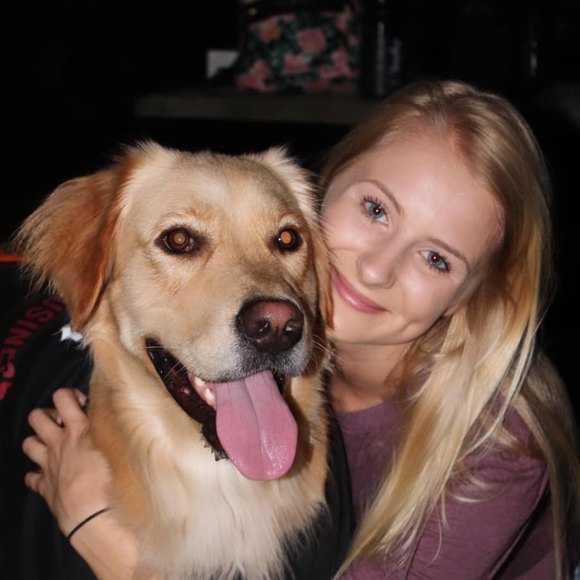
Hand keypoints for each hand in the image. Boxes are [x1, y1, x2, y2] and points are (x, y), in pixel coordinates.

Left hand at [22, 387, 111, 536]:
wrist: (95, 515)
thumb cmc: (112, 479)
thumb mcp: (121, 444)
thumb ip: (115, 426)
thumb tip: (120, 414)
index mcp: (78, 429)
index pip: (62, 396)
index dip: (69, 395)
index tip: (81, 403)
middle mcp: (59, 443)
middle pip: (36, 416)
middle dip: (48, 414)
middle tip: (64, 421)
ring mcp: (49, 465)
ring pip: (28, 443)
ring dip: (38, 441)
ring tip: (54, 443)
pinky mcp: (45, 487)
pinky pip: (31, 477)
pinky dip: (37, 473)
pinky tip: (49, 474)